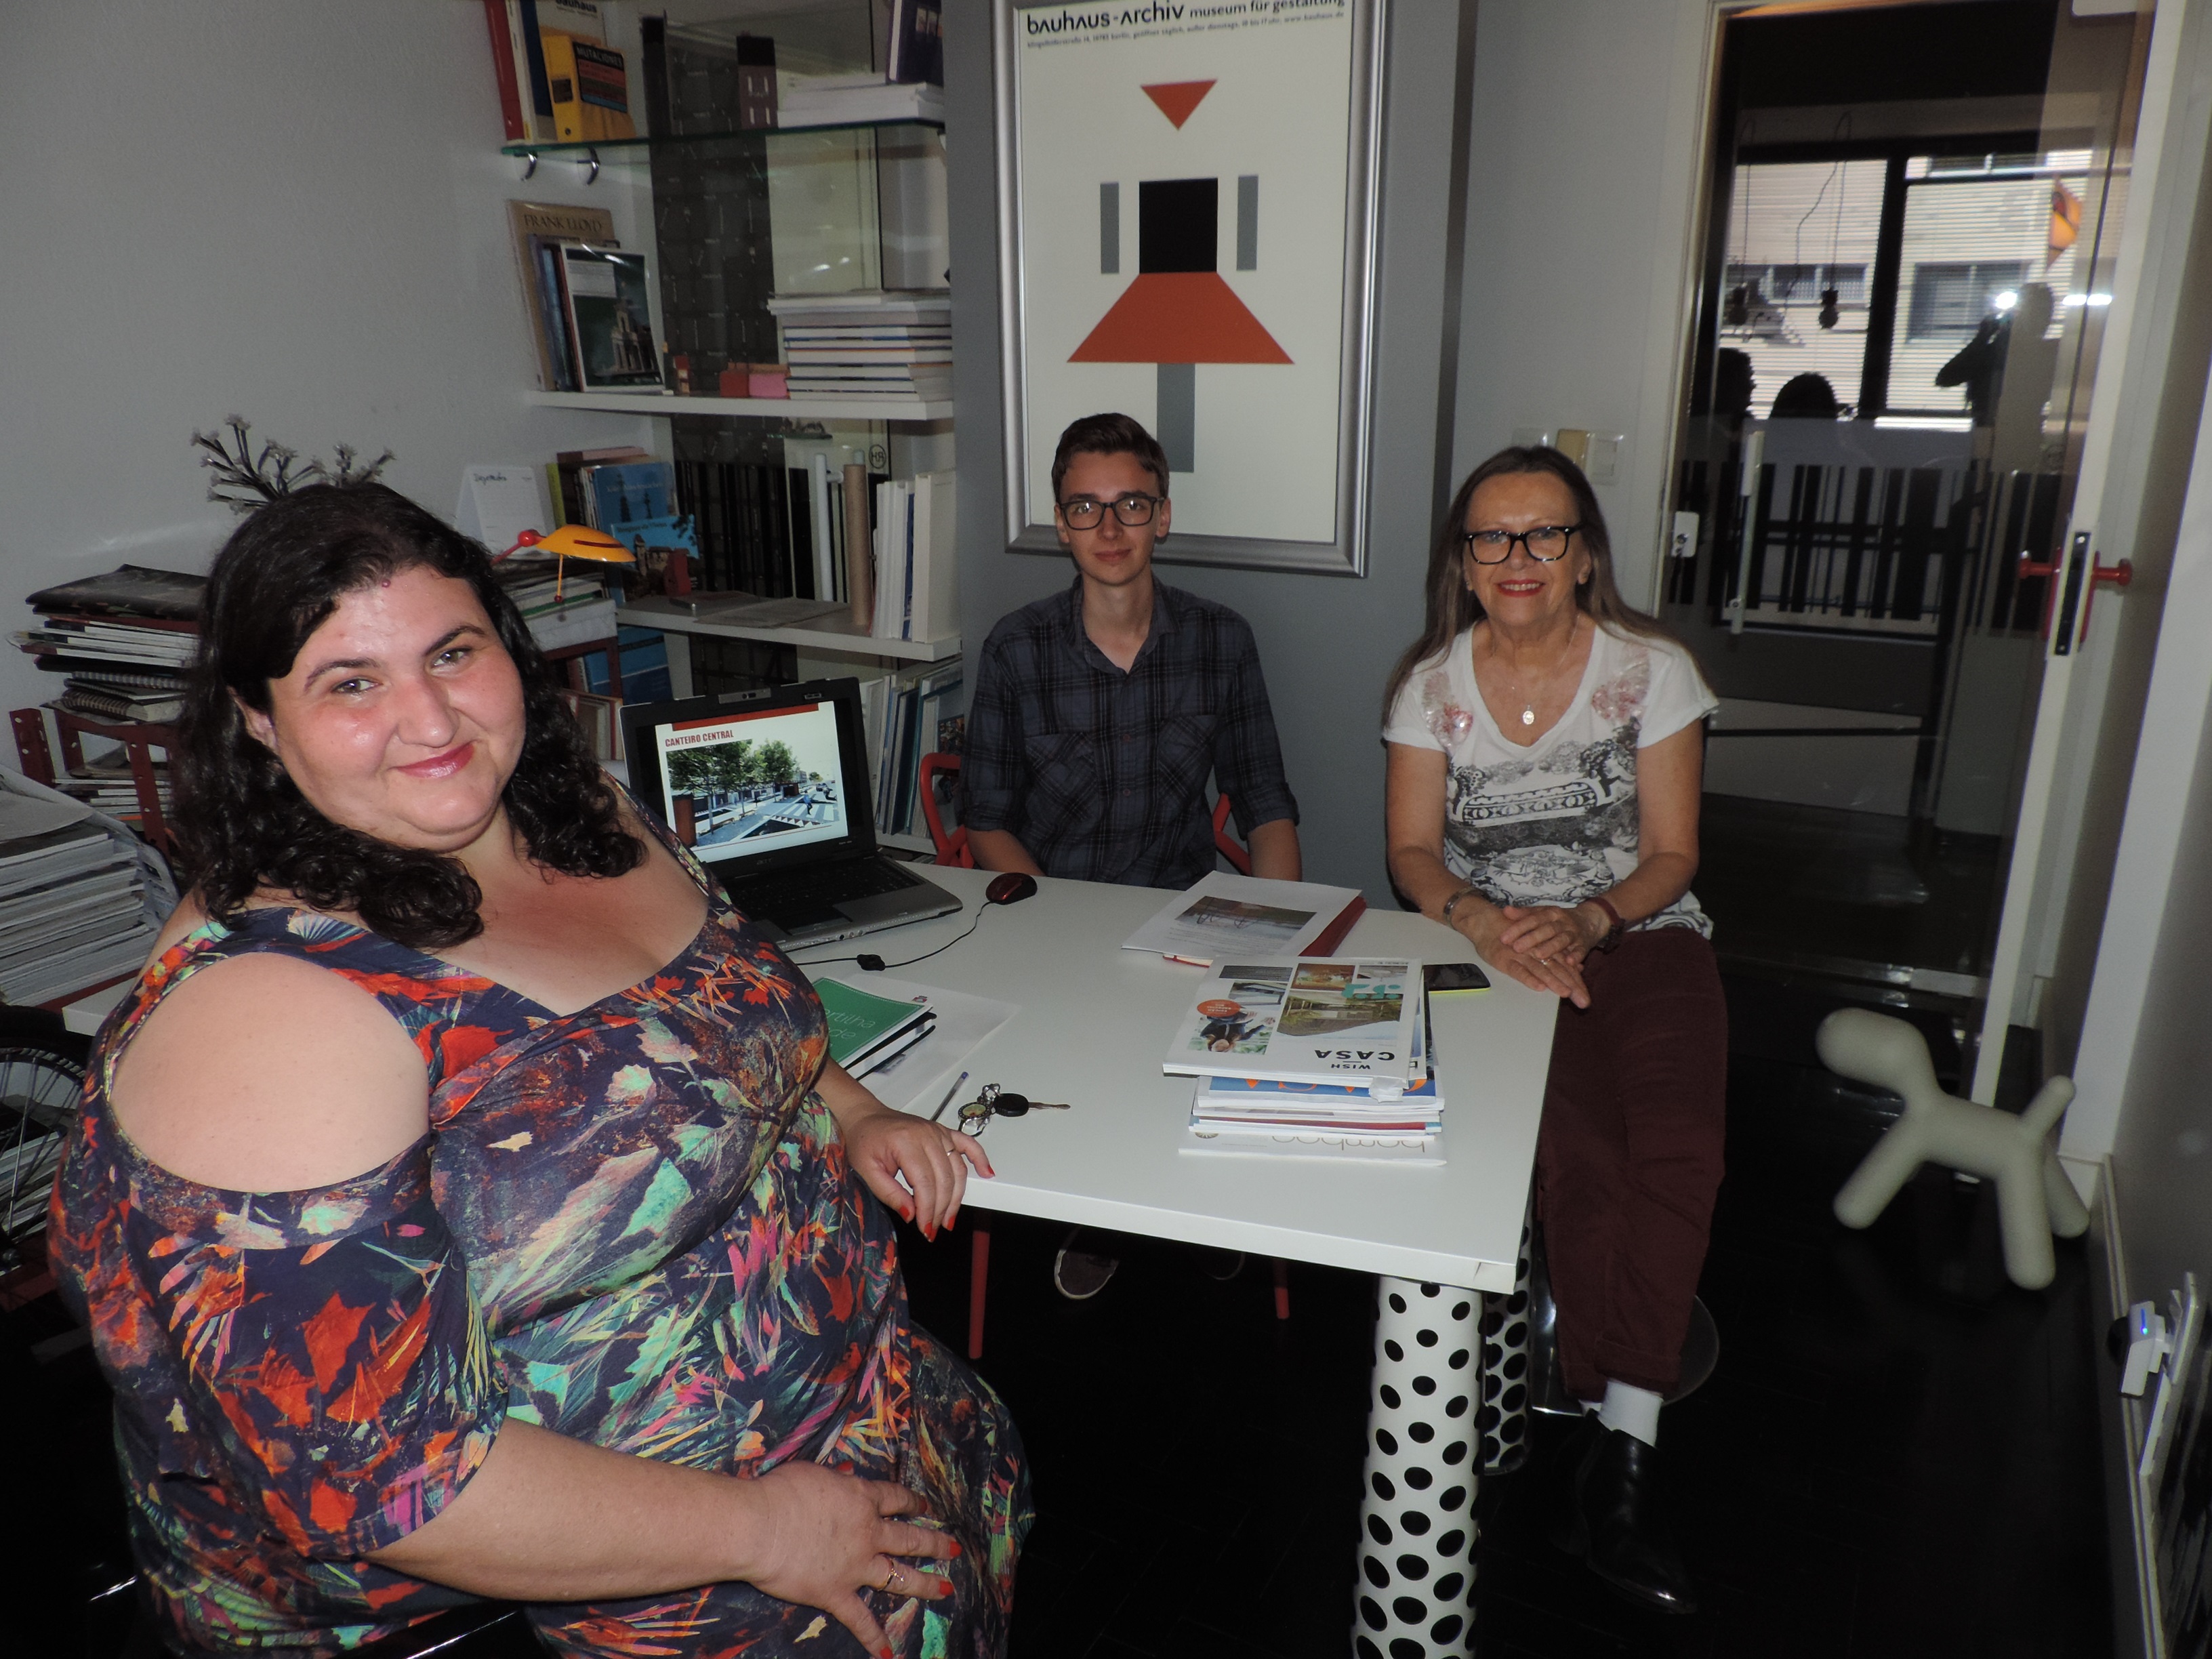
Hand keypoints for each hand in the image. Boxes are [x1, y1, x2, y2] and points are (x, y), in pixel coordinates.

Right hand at [740, 1461, 958, 1657]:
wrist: (760, 1526)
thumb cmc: (781, 1492)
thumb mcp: (812, 1472)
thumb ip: (834, 1477)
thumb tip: (845, 1473)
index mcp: (862, 1499)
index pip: (896, 1499)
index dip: (913, 1503)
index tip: (926, 1507)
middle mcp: (868, 1533)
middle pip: (909, 1538)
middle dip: (934, 1543)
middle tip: (954, 1548)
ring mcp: (856, 1566)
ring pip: (899, 1576)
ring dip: (924, 1583)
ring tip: (945, 1589)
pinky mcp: (837, 1594)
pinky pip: (859, 1619)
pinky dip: (873, 1637)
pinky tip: (888, 1652)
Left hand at [840, 1104, 991, 1239]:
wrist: (866, 1117)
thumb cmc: (864, 1141)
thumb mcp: (867, 1171)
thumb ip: (889, 1193)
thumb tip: (911, 1215)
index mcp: (906, 1142)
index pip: (925, 1183)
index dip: (927, 1210)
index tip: (924, 1228)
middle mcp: (926, 1135)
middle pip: (944, 1179)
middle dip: (941, 1209)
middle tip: (934, 1228)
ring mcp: (938, 1132)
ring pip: (958, 1169)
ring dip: (957, 1197)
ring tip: (949, 1218)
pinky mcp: (943, 1132)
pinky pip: (968, 1144)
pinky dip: (980, 1158)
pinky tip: (986, 1173)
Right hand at [1454, 900, 1590, 1008]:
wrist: (1486, 922)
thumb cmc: (1513, 937)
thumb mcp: (1538, 946)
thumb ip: (1558, 957)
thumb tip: (1579, 967)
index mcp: (1546, 948)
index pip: (1566, 967)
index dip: (1577, 983)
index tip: (1586, 1000)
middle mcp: (1537, 951)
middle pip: (1558, 970)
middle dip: (1571, 987)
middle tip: (1582, 1003)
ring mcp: (1521, 955)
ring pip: (1541, 969)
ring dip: (1554, 981)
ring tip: (1565, 994)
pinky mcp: (1505, 959)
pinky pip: (1518, 970)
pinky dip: (1529, 978)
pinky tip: (1538, 987)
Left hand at [1496, 903, 1607, 967]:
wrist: (1590, 919)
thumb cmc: (1559, 919)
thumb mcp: (1543, 913)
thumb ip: (1524, 914)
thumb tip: (1505, 910)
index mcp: (1549, 913)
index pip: (1532, 919)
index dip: (1517, 928)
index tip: (1503, 938)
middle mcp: (1561, 922)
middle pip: (1546, 929)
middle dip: (1531, 938)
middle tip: (1516, 948)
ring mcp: (1573, 933)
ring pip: (1562, 939)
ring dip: (1551, 947)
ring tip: (1539, 955)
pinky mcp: (1584, 944)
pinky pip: (1581, 950)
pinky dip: (1576, 956)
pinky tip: (1570, 962)